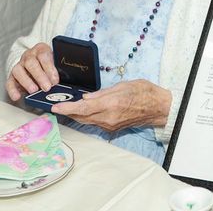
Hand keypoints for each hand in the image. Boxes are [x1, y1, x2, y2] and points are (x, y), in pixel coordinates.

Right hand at [6, 43, 58, 100]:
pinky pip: (9, 82)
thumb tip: (69, 77)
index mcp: (41, 49)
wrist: (37, 60)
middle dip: (40, 76)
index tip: (55, 80)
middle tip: (47, 87)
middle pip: (31, 63)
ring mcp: (19, 65)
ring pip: (18, 71)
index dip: (49, 68)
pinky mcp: (12, 76)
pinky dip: (12, 90)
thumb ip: (59, 67)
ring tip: (34, 91)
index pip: (44, 56)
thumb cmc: (49, 62)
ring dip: (26, 82)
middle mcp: (28, 55)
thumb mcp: (56, 61)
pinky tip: (17, 96)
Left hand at [51, 80, 171, 131]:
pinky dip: (86, 117)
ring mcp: (110, 125)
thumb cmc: (144, 92)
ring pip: (87, 121)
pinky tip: (83, 111)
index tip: (55, 107)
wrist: (158, 108)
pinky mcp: (112, 128)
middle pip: (81, 117)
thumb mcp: (124, 85)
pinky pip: (94, 123)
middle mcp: (108, 118)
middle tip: (56, 106)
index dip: (67, 108)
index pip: (83, 107)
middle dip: (68, 112)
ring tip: (66, 108)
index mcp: (110, 104)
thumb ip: (103, 92)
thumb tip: (87, 97)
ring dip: (75, 115)